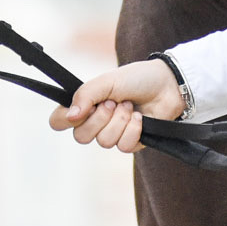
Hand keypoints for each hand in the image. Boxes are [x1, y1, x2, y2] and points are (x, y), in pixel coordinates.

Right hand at [47, 59, 182, 152]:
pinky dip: (133, 129)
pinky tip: (140, 117)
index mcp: (85, 105)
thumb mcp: (107, 81)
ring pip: (104, 142)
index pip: (58, 121)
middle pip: (81, 136)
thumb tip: (70, 116)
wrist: (167, 85)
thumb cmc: (136, 79)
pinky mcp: (130, 142)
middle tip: (113, 102)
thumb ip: (85, 95)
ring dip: (120, 120)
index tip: (80, 111)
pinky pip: (123, 146)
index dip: (63, 120)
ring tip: (130, 106)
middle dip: (100, 118)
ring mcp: (112, 133)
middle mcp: (95, 122)